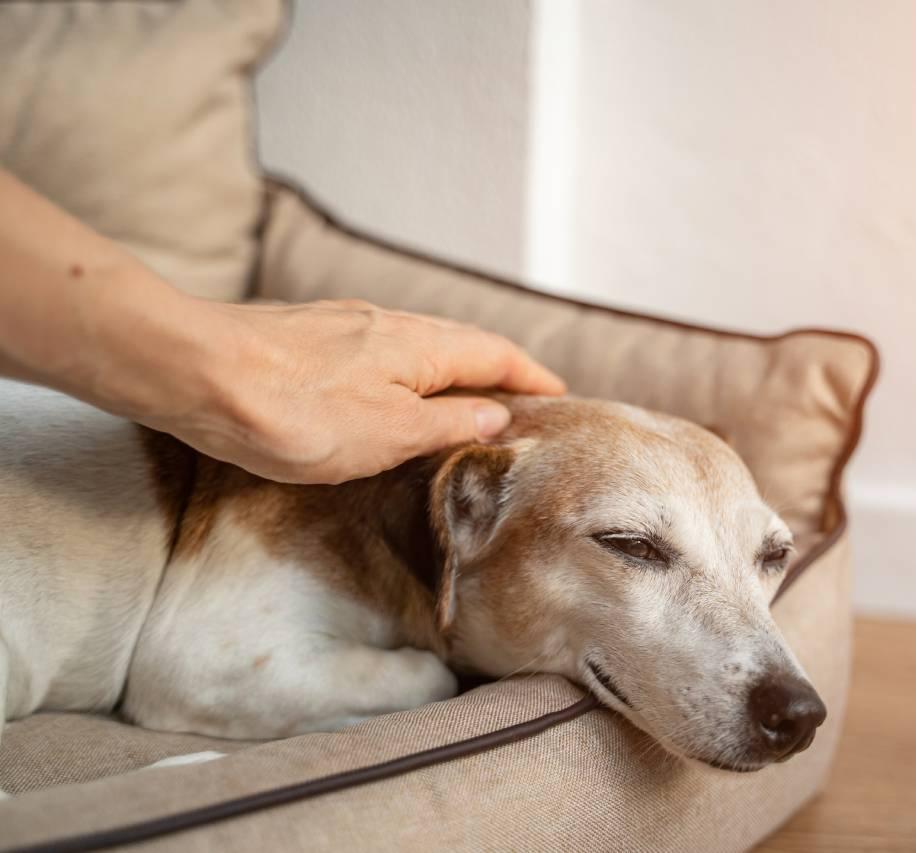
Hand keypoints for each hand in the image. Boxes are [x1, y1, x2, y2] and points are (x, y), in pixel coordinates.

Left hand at [142, 297, 565, 483]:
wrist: (194, 373)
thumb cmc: (292, 411)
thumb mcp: (388, 434)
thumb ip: (448, 425)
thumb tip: (497, 415)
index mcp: (420, 347)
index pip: (495, 356)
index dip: (531, 378)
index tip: (559, 397)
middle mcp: (389, 324)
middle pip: (461, 343)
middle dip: (499, 369)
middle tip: (523, 398)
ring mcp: (346, 326)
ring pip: (419, 344)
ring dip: (454, 369)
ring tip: (468, 398)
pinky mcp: (309, 338)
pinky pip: (381, 350)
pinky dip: (410, 370)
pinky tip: (393, 391)